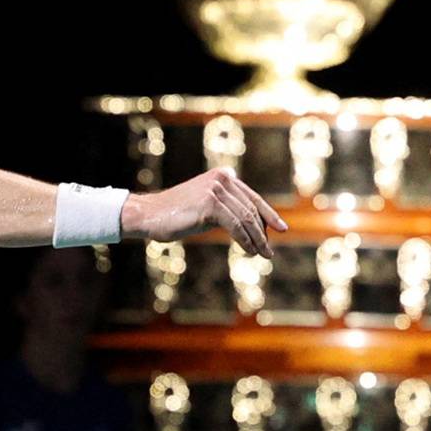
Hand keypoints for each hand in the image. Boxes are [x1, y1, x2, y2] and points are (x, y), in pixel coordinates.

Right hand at [121, 167, 287, 257]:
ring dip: (257, 240)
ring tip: (262, 254)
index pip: (252, 197)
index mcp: (222, 176)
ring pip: (246, 219)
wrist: (149, 215)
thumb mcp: (205, 206)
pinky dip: (245, 240)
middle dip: (262, 232)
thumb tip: (251, 224)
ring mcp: (216, 189)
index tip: (281, 229)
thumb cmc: (175, 215)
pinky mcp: (210, 204)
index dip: (268, 214)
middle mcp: (222, 178)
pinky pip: (236, 226)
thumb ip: (226, 208)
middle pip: (251, 209)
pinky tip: (249, 251)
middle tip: (269, 251)